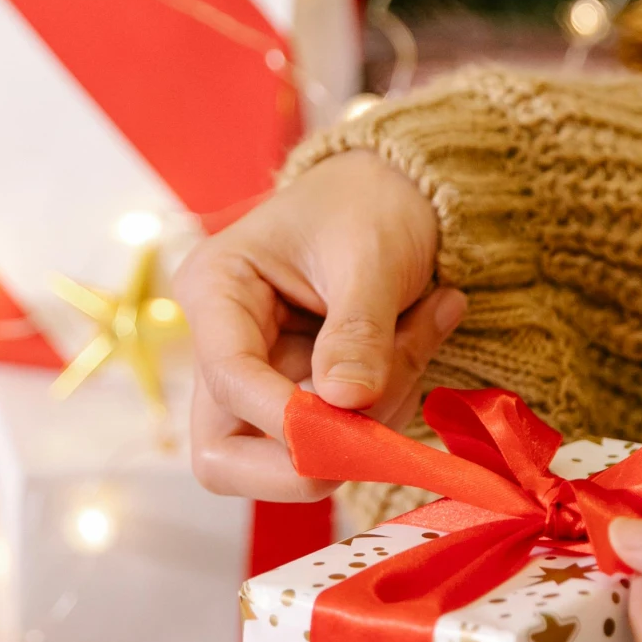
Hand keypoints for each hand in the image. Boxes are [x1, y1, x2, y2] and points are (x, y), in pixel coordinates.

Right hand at [175, 150, 464, 502]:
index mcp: (216, 290)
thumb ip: (359, 329)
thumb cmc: (370, 201)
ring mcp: (263, 377)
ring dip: (369, 420)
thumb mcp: (371, 253)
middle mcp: (223, 344)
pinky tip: (420, 335)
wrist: (394, 186)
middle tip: (379, 422)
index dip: (285, 416)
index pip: (228, 379)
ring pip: (289, 454)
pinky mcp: (304, 394)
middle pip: (223, 453)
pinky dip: (388, 405)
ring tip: (425, 327)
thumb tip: (346, 404)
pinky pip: (339, 436)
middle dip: (305, 455)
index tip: (355, 417)